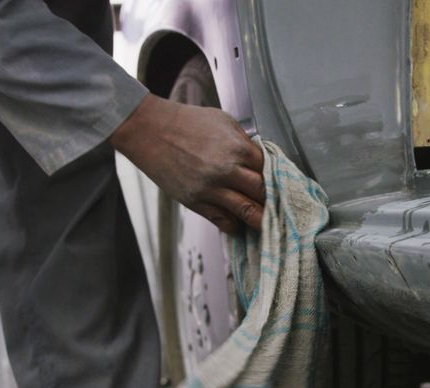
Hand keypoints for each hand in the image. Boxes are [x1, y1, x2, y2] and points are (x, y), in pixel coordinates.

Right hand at [110, 94, 264, 231]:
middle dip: (272, 200)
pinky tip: (238, 220)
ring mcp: (211, 189)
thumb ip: (245, 142)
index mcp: (238, 148)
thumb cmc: (187, 122)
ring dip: (260, 218)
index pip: (271, 171)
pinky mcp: (196, 202)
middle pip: (263, 194)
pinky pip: (224, 221)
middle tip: (278, 205)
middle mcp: (227, 170)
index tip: (280, 184)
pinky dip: (235, 224)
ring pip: (248, 212)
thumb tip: (260, 160)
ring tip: (265, 220)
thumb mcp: (224, 121)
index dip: (277, 179)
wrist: (150, 130)